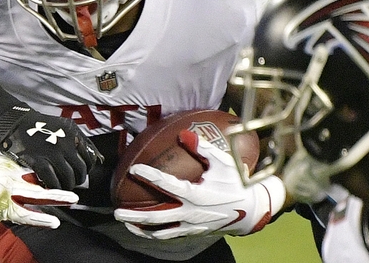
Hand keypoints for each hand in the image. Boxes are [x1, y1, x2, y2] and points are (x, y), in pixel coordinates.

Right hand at [0, 108, 102, 189]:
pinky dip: (53, 187)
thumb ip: (81, 141)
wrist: (16, 122)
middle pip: (80, 170)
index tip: (80, 173)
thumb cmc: (41, 126)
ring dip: (66, 186)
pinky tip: (51, 187)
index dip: (86, 169)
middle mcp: (66, 143)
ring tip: (62, 187)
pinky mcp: (38, 161)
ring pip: (68, 177)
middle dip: (77, 180)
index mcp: (74, 135)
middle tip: (71, 183)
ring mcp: (52, 153)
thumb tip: (98, 159)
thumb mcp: (66, 127)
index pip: (90, 159)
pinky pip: (52, 180)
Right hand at [0, 152, 78, 227]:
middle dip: (59, 185)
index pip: (39, 167)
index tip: (71, 168)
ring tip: (71, 201)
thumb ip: (19, 158)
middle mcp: (13, 181)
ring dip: (55, 200)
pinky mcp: (5, 210)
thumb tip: (38, 151)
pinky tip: (53, 222)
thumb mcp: (1, 159)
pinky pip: (25, 216)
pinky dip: (40, 219)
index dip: (56, 168)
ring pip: (35, 200)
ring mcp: (9, 196)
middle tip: (76, 187)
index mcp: (13, 168)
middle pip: (40, 183)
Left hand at [113, 130, 285, 238]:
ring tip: (126, 223)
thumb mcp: (223, 162)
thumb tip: (183, 134)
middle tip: (117, 211)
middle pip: (157, 216)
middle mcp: (191, 213)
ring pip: (161, 231)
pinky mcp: (194, 233)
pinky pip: (171, 235)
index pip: (167, 185)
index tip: (134, 169)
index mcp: (197, 194)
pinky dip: (156, 234)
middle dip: (135, 215)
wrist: (251, 210)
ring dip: (141, 228)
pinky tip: (144, 230)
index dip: (149, 176)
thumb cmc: (236, 182)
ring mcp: (191, 226)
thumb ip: (203, 148)